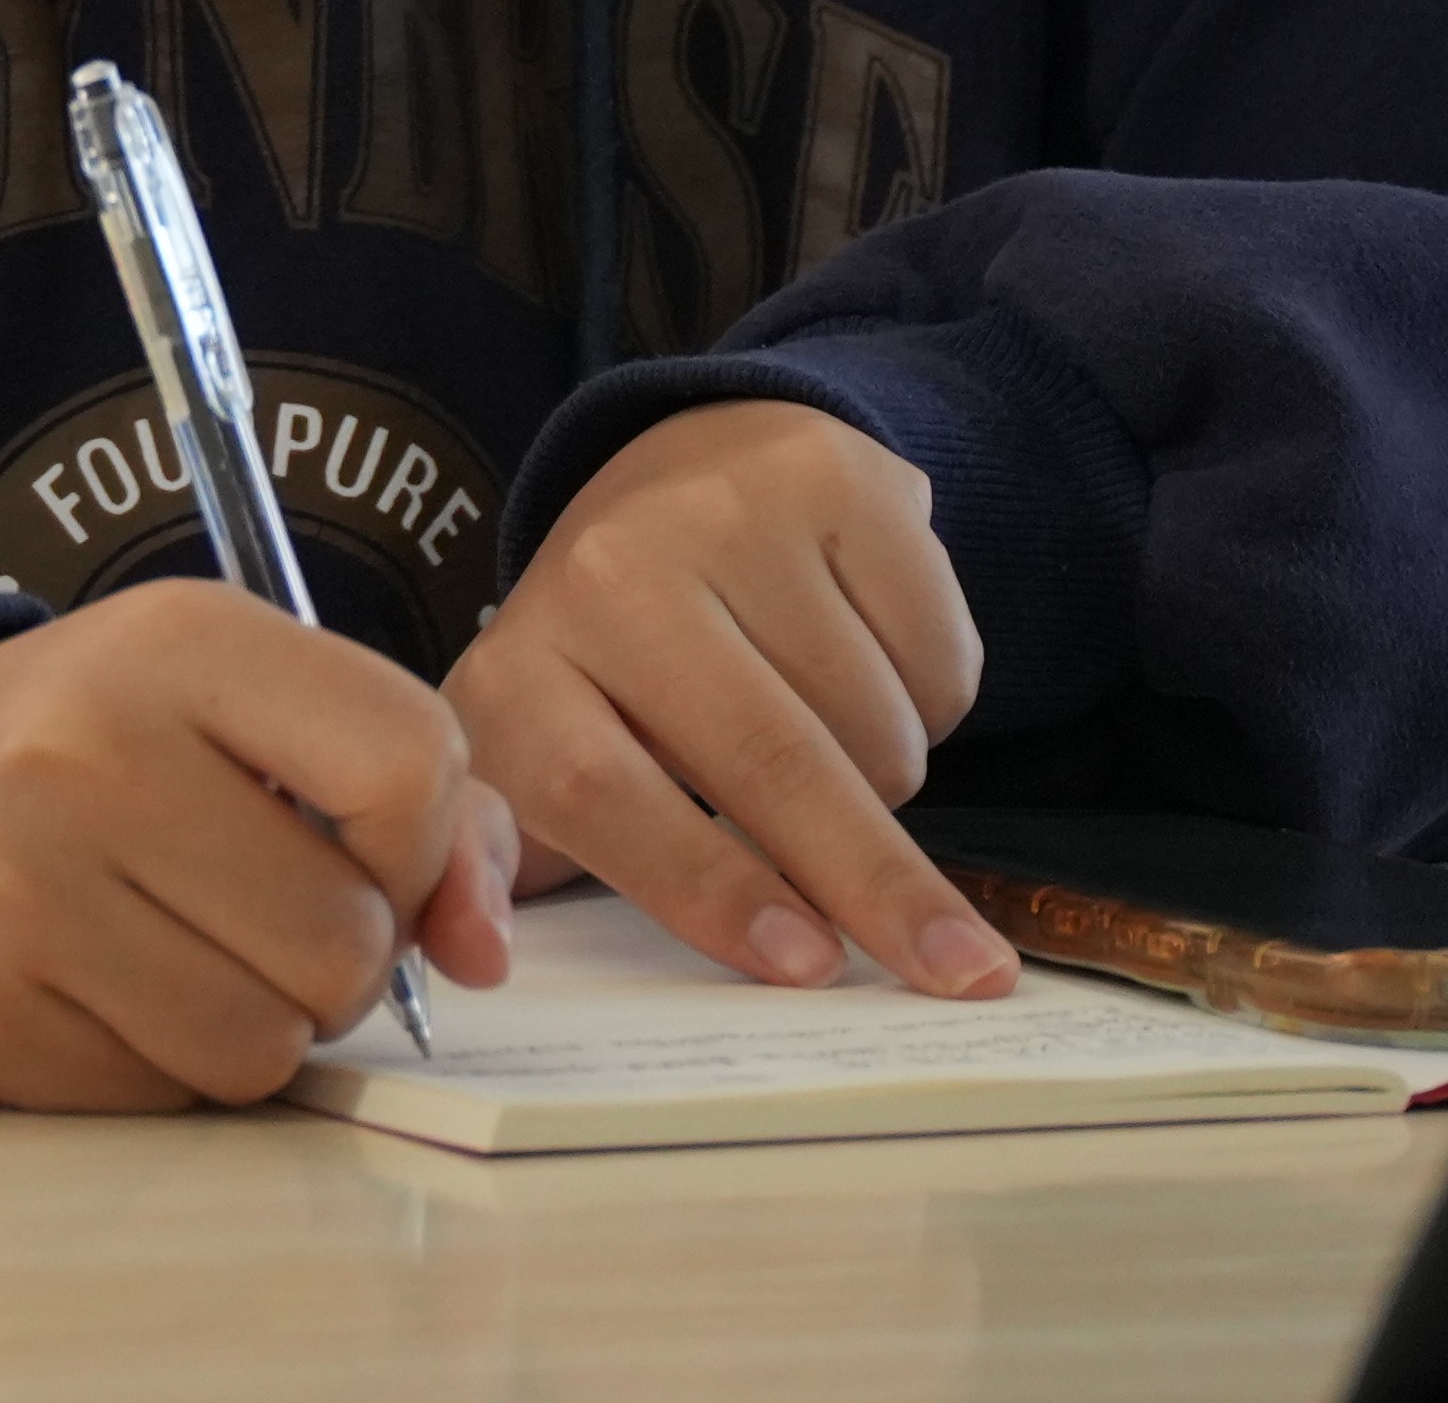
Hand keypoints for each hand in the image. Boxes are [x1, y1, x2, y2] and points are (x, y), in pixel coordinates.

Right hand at [0, 584, 516, 1108]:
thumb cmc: (93, 753)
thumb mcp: (242, 707)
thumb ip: (415, 798)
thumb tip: (482, 952)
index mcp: (176, 641)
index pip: (409, 763)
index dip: (423, 844)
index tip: (365, 851)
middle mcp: (82, 752)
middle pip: (346, 940)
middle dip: (334, 958)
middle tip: (255, 917)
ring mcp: (11, 889)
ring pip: (263, 1045)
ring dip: (252, 1026)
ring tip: (177, 954)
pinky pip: (158, 1099)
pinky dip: (155, 1067)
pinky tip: (95, 992)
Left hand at [448, 397, 1007, 996]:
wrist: (692, 472)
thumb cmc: (618, 666)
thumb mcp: (543, 754)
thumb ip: (517, 861)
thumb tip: (485, 958)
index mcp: (520, 667)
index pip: (604, 795)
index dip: (709, 890)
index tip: (807, 966)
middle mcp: (609, 571)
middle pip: (765, 761)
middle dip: (875, 885)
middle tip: (962, 974)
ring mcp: (725, 510)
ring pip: (872, 719)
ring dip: (891, 778)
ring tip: (838, 743)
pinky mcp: (834, 476)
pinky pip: (937, 653)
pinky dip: (935, 698)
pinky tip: (878, 661)